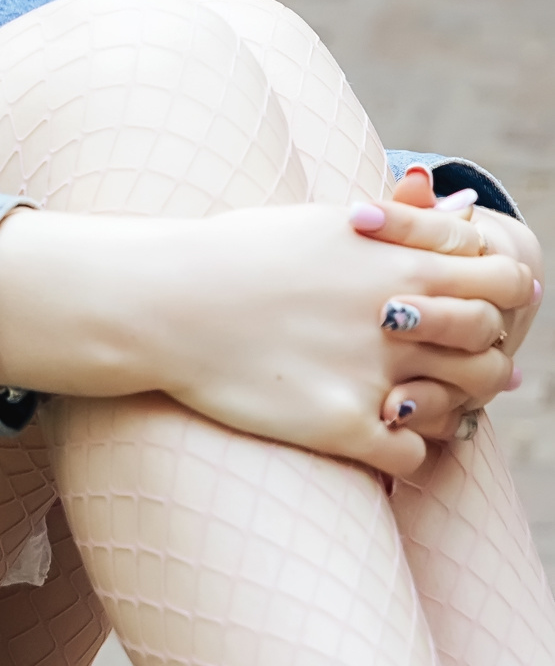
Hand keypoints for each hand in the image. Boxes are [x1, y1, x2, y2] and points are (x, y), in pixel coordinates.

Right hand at [0, 200, 533, 476]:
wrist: (166, 299)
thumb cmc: (243, 254)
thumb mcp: (325, 221)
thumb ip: (401, 220)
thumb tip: (466, 210)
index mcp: (392, 254)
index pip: (499, 276)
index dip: (497, 293)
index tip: (469, 303)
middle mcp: (392, 309)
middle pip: (490, 342)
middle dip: (481, 354)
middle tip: (444, 360)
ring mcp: (369, 369)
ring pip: (464, 403)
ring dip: (451, 405)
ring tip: (413, 398)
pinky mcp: (341, 424)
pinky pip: (413, 455)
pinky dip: (405, 450)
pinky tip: (375, 431)